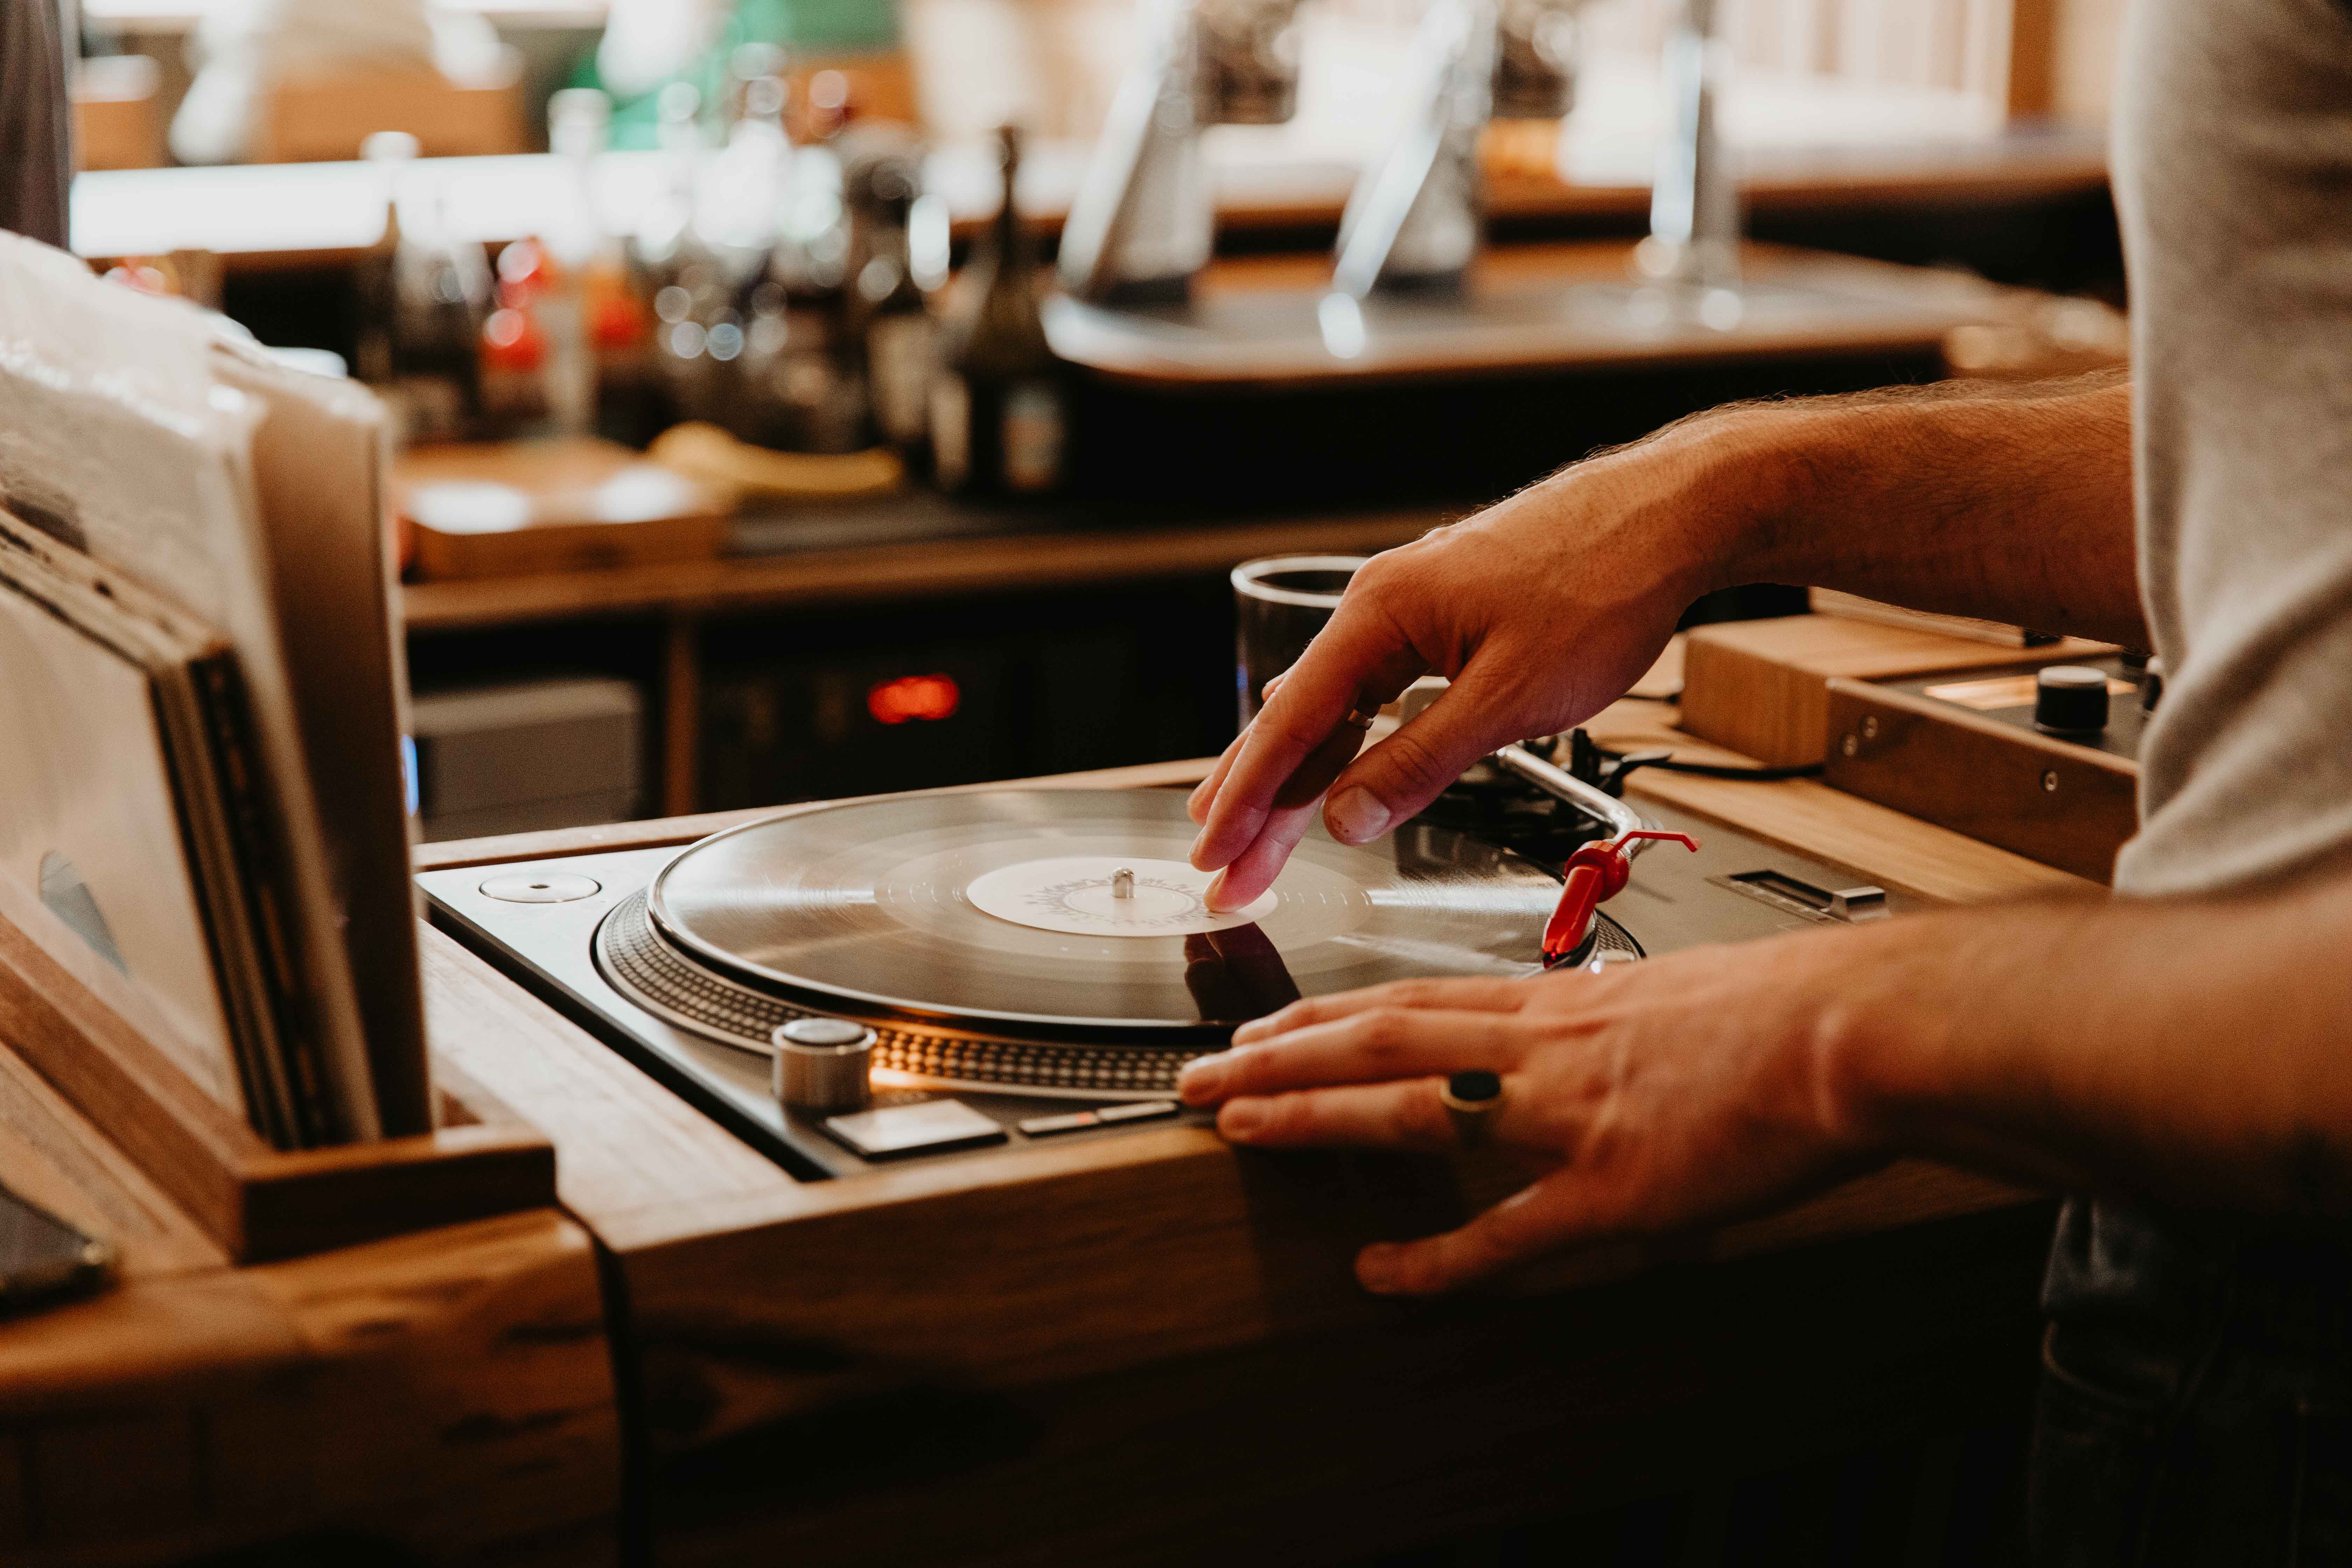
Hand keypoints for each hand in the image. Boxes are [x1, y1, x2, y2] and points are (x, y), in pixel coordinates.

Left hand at [1174, 929, 1887, 1293]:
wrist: (1860, 1024)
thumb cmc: (1794, 1006)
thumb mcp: (1684, 992)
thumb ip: (1621, 1016)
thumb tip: (1602, 1027)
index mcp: (1566, 1001)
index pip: (1417, 998)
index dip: (1332, 1014)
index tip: (1272, 1022)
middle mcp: (1548, 1043)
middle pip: (1382, 1037)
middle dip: (1281, 1053)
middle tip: (1204, 1071)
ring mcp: (1572, 1114)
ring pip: (1411, 1105)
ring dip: (1316, 1116)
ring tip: (1239, 1127)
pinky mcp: (1618, 1188)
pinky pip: (1507, 1236)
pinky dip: (1439, 1259)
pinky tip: (1382, 1273)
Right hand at [1188, 420, 1757, 909]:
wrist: (1669, 516)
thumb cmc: (1602, 587)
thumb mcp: (1511, 698)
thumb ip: (1422, 761)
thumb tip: (1347, 820)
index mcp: (1380, 614)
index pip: (1290, 723)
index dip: (1248, 798)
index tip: (1213, 853)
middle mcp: (1382, 606)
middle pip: (1299, 719)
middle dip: (1257, 801)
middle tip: (1220, 871)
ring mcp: (1413, 611)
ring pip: (1336, 709)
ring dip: (1298, 778)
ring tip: (1253, 835)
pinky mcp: (1445, 620)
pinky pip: (1375, 693)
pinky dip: (1347, 743)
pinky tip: (1327, 774)